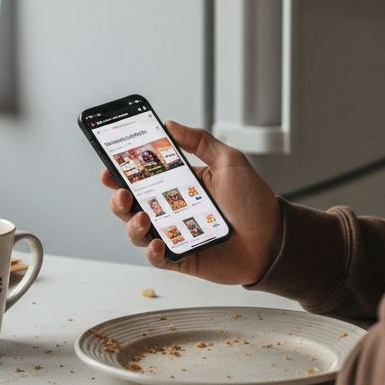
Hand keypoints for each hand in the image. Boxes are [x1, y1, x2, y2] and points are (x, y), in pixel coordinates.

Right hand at [102, 120, 281, 285]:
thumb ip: (200, 141)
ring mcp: (175, 236)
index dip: (122, 173)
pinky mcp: (182, 259)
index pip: (143, 178)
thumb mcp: (229, 161)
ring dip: (132, 225)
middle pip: (132, 205)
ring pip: (138, 232)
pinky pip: (158, 258)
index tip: (110, 166)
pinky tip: (157, 243)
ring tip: (141, 216)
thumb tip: (171, 124)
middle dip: (118, 199)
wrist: (274, 239)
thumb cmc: (254, 201)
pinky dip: (152, 252)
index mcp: (180, 186)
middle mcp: (172, 211)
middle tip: (121, 191)